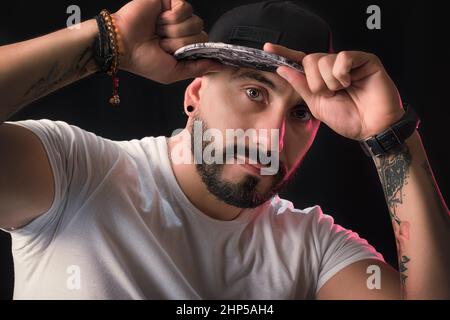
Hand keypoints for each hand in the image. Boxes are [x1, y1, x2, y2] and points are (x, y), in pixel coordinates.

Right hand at [113, 0, 221, 83]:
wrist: (123, 45)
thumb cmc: (145, 61)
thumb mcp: (174, 72)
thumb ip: (198, 68)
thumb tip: (219, 66)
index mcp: (185, 47)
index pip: (205, 46)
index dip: (192, 51)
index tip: (177, 55)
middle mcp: (183, 30)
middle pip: (201, 35)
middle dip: (181, 44)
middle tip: (162, 44)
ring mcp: (178, 15)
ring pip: (195, 22)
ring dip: (174, 32)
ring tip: (158, 32)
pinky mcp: (171, 0)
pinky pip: (185, 8)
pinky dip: (171, 18)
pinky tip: (158, 20)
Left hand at [264, 43, 404, 140]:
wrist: (370, 128)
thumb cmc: (348, 118)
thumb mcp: (317, 104)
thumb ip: (301, 86)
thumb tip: (282, 68)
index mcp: (321, 77)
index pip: (300, 61)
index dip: (285, 53)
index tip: (267, 48)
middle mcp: (333, 67)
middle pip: (310, 59)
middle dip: (315, 82)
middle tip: (330, 94)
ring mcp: (349, 62)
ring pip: (324, 60)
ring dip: (330, 81)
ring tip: (344, 90)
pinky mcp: (364, 59)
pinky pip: (343, 57)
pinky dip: (342, 73)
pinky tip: (351, 82)